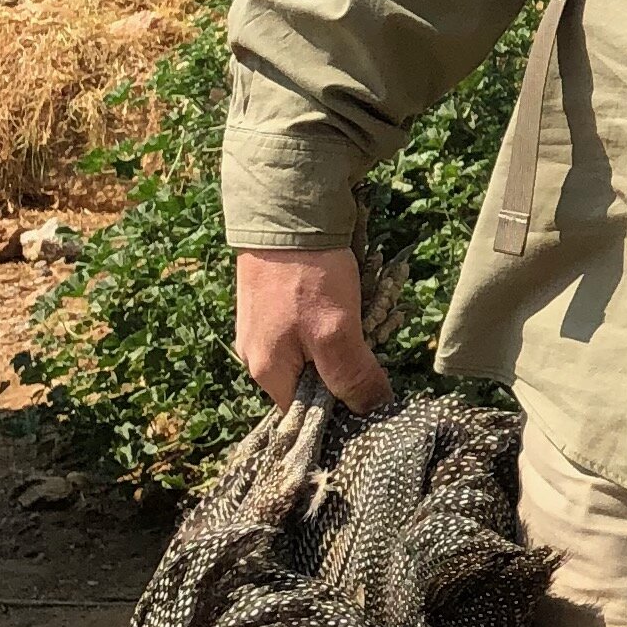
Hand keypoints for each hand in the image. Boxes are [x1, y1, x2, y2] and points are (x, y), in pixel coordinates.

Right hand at [234, 248, 391, 412]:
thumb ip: (352, 378)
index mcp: (266, 373)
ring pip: (308, 351)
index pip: (307, 413)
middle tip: (369, 341)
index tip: (370, 386)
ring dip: (337, 339)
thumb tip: (372, 410)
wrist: (284, 213)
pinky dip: (325, 317)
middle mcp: (254, 356)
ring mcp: (259, 327)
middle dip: (341, 367)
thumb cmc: (308, 279)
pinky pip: (302, 326)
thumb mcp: (337, 334)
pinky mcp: (269, 303)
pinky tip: (341, 298)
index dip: (341, 406)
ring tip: (358, 314)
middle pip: (308, 382)